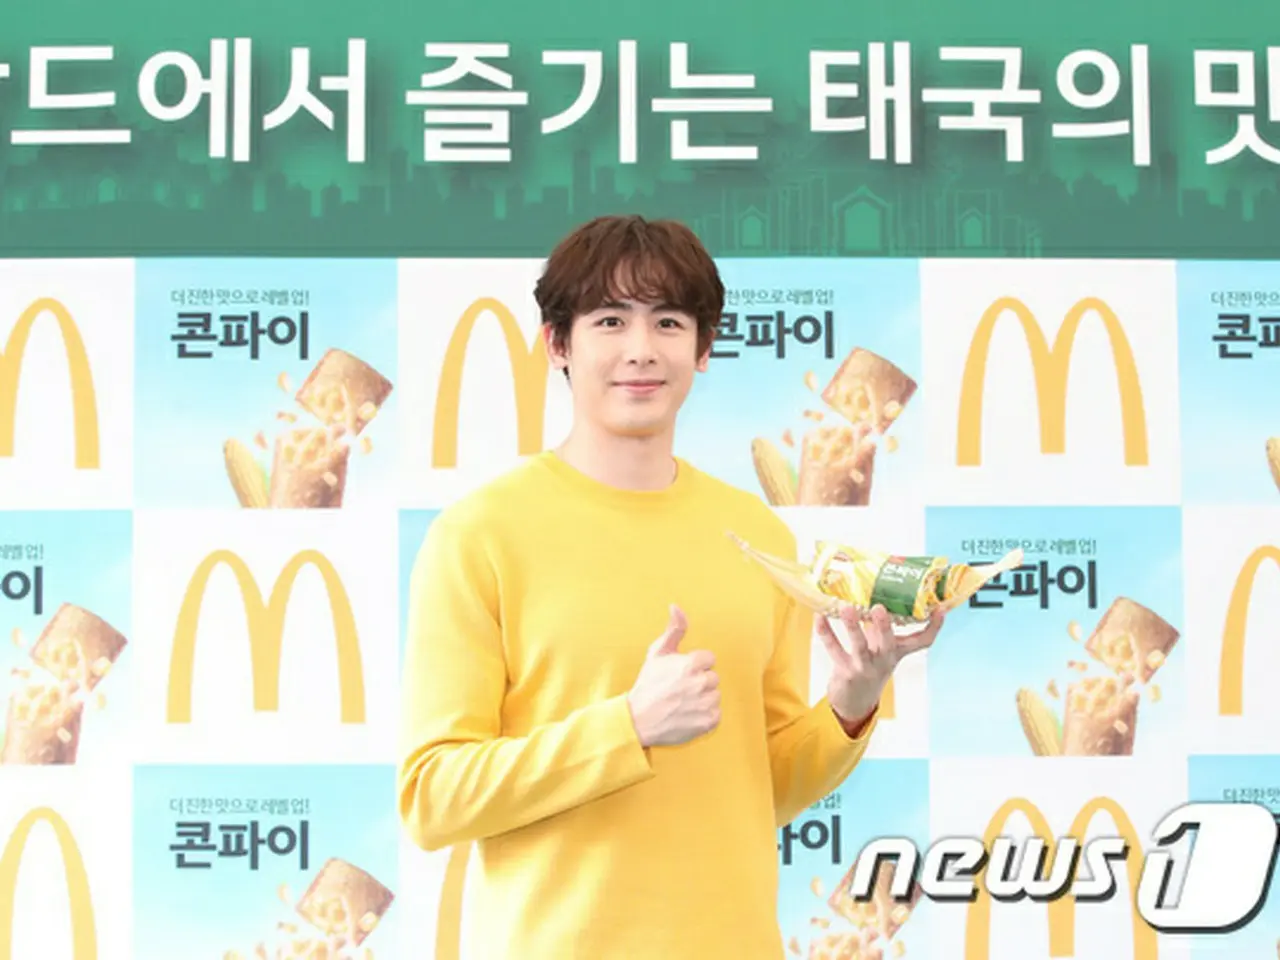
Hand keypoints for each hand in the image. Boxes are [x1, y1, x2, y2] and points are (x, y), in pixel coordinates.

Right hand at [627, 605, 720, 747]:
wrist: (638, 720)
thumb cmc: (648, 684)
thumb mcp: (657, 653)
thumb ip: (674, 629)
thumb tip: (676, 606)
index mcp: (691, 664)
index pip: (709, 660)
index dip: (694, 666)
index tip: (680, 674)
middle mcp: (701, 683)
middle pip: (713, 678)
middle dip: (699, 682)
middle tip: (680, 690)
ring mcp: (706, 703)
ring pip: (715, 695)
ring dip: (703, 699)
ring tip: (683, 703)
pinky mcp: (708, 721)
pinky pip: (716, 714)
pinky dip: (705, 716)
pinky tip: (688, 714)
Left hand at [816, 603, 945, 728]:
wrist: (855, 700)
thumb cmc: (871, 665)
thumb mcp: (885, 648)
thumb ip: (886, 626)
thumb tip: (882, 593)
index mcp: (896, 651)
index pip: (923, 641)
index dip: (934, 627)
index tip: (940, 610)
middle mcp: (883, 659)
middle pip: (888, 643)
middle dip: (884, 625)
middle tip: (878, 607)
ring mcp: (864, 667)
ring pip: (859, 646)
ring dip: (852, 627)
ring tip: (846, 607)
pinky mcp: (845, 671)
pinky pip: (834, 649)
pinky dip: (825, 632)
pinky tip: (819, 616)